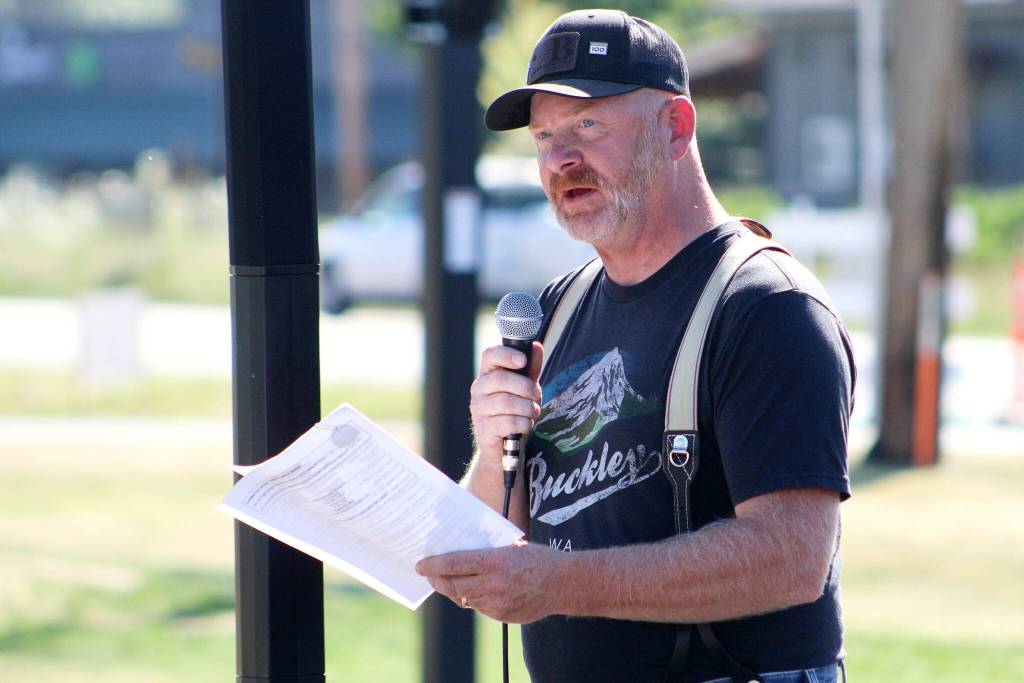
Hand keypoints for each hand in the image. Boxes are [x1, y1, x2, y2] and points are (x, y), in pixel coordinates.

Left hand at [415, 541, 564, 623]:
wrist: (563, 583)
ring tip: (449, 582)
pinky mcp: (503, 616)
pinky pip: (480, 608)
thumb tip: (460, 551)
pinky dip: (474, 599)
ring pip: (465, 599)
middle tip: (430, 575)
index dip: (433, 566)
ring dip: (454, 591)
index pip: (453, 564)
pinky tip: (474, 591)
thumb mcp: (510, 546)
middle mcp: (493, 584)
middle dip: (437, 581)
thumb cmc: (537, 559)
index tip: (421, 565)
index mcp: (494, 561)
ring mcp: (498, 603)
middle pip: (453, 586)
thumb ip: (486, 552)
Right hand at [469, 342, 543, 458]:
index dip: (506, 355)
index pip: (490, 355)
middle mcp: (478, 389)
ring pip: (507, 402)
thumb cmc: (514, 411)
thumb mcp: (524, 388)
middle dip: (526, 388)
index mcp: (488, 374)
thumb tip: (536, 346)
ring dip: (527, 408)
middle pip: (501, 380)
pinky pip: (508, 422)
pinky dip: (524, 424)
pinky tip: (525, 425)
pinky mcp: (484, 428)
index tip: (522, 360)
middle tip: (535, 396)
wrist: (504, 446)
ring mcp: (479, 409)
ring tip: (532, 412)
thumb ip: (530, 369)